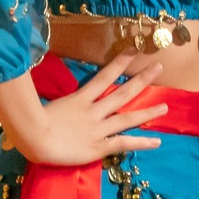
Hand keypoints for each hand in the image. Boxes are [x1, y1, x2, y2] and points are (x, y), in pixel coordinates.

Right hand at [14, 55, 166, 166]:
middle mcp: (93, 111)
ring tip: (165, 107)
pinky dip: (141, 142)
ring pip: (127, 118)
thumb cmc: (33, 122)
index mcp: (80, 98)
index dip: (119, 62)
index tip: (133, 51)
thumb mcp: (48, 104)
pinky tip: (157, 141)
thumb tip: (61, 95)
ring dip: (147, 112)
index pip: (103, 76)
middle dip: (141, 79)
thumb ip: (61, 101)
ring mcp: (97, 129)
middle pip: (122, 93)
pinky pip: (123, 143)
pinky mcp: (98, 147)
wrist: (34, 138)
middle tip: (159, 67)